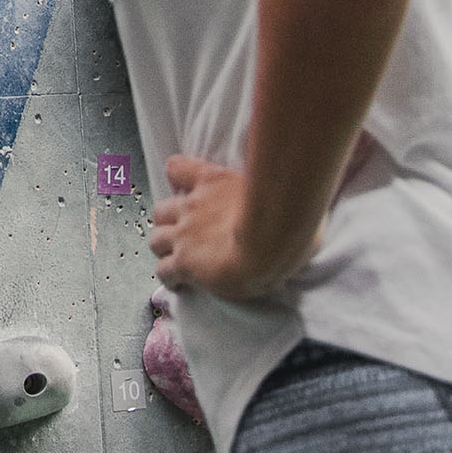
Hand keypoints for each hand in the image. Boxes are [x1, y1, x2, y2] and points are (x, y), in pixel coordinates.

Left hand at [147, 154, 304, 300]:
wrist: (272, 237)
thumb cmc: (287, 210)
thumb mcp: (277, 184)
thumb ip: (273, 184)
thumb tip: (296, 184)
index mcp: (212, 181)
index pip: (176, 168)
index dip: (178, 179)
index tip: (185, 188)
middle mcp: (192, 205)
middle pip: (160, 211)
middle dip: (169, 223)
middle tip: (187, 235)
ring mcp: (184, 235)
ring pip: (156, 240)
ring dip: (166, 250)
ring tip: (181, 261)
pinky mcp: (185, 262)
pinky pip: (164, 271)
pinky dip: (170, 278)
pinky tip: (181, 284)